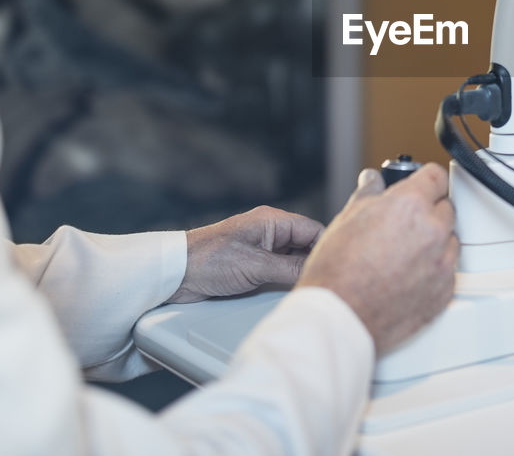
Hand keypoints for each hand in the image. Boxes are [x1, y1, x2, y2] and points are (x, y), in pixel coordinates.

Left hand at [167, 206, 324, 303]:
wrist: (175, 275)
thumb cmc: (210, 260)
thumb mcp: (256, 266)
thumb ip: (291, 268)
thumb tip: (318, 272)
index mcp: (273, 221)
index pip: (314, 231)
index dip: (328, 248)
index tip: (338, 268)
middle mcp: (271, 232)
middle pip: (307, 245)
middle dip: (315, 263)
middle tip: (326, 284)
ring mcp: (263, 249)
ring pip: (295, 259)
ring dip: (300, 273)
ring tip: (311, 290)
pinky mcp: (254, 265)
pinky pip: (280, 270)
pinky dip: (287, 280)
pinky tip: (292, 292)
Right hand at [298, 164, 457, 353]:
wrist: (340, 316)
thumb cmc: (337, 272)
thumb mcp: (346, 219)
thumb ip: (368, 193)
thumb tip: (372, 181)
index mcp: (410, 206)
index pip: (436, 177)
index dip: (425, 180)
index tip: (422, 186)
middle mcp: (433, 231)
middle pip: (446, 207)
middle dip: (428, 212)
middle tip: (404, 225)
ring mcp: (442, 263)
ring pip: (451, 240)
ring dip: (435, 241)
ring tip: (403, 254)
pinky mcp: (445, 290)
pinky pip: (449, 270)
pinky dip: (435, 269)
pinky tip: (409, 275)